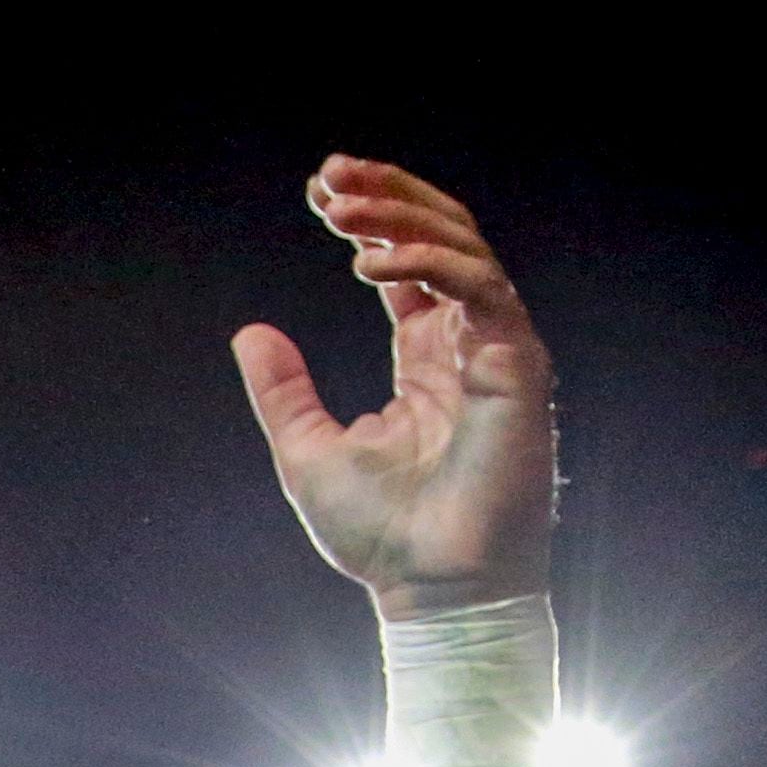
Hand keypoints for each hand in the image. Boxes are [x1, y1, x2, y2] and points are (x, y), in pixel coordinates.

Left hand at [231, 157, 553, 620]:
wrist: (431, 589)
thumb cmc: (380, 536)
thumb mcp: (306, 448)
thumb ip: (284, 391)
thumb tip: (250, 332)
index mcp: (426, 360)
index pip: (409, 264)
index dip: (371, 220)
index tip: (319, 194)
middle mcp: (465, 344)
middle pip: (439, 238)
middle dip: (387, 196)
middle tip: (329, 176)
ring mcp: (495, 350)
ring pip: (463, 247)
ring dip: (400, 218)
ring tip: (340, 210)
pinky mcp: (516, 364)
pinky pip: (478, 288)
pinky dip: (426, 265)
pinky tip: (369, 264)